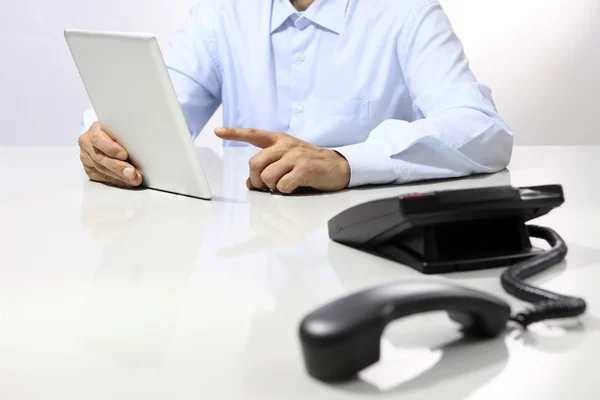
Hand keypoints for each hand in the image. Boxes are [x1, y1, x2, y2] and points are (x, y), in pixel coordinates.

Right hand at [78, 122, 142, 186]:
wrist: (109, 137)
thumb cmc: (119, 133)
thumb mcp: (122, 130)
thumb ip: (126, 137)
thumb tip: (142, 150)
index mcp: (94, 129)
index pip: (98, 139)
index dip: (110, 148)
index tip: (124, 155)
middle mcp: (87, 143)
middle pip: (100, 157)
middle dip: (118, 167)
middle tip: (132, 173)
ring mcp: (86, 156)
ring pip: (101, 169)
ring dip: (119, 176)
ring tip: (134, 179)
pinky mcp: (89, 168)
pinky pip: (102, 177)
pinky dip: (116, 180)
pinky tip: (126, 182)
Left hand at [214, 128, 350, 192]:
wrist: (340, 166)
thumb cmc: (312, 165)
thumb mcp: (289, 162)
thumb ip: (268, 168)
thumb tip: (250, 183)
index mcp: (280, 140)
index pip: (254, 134)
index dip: (234, 133)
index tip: (218, 131)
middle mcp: (286, 145)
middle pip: (255, 163)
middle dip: (256, 180)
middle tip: (267, 186)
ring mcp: (295, 156)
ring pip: (267, 176)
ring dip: (272, 187)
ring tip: (284, 186)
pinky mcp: (304, 168)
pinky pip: (283, 185)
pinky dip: (285, 191)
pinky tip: (295, 188)